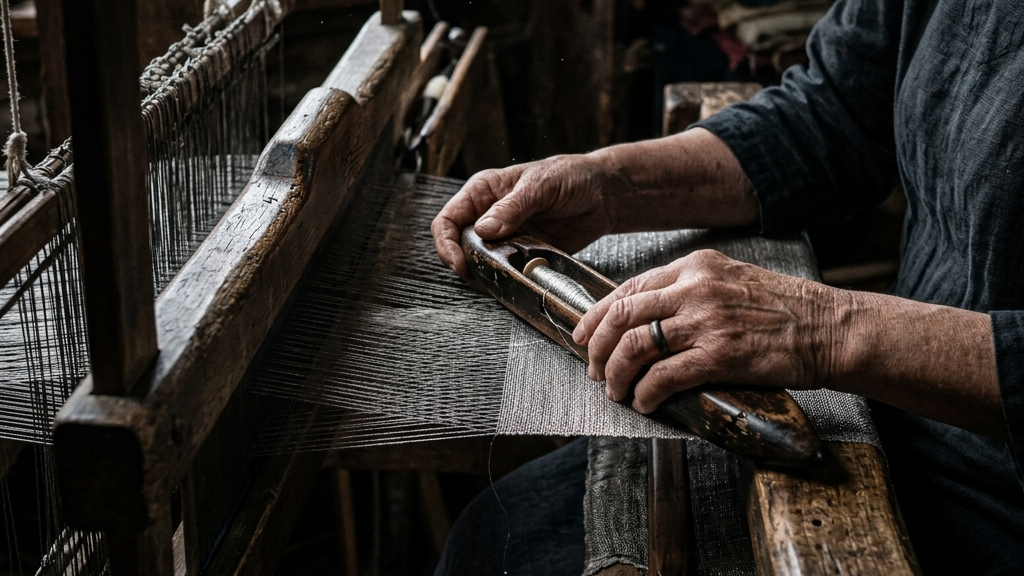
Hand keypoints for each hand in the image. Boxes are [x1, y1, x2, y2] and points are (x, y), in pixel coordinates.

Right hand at [431, 155, 627, 280]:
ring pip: (479, 264)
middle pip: (458, 247)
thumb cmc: (572, 177)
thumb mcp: (541, 186)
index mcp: (484, 192)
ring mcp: (504, 238)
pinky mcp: (522, 255)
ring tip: (503, 278)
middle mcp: (488, 216)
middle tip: (484, 274)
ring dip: (486, 275)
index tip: (459, 262)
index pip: (448, 220)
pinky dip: (507, 281)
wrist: (604, 195)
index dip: (446, 244)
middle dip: (465, 264)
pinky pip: (505, 274)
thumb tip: (484, 229)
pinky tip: (517, 280)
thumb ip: (512, 207)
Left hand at [571, 249, 840, 412]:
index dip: (598, 315)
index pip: (629, 288)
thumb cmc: (786, 309)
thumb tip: (647, 314)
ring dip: (617, 375)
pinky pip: (664, 377)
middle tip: (595, 370)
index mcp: (695, 267)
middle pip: (622, 316)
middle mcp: (696, 288)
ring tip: (617, 391)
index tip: (584, 334)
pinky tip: (645, 402)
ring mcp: (707, 321)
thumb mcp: (733, 280)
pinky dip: (646, 393)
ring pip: (635, 346)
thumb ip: (691, 290)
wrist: (831, 328)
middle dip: (598, 348)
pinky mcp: (721, 356)